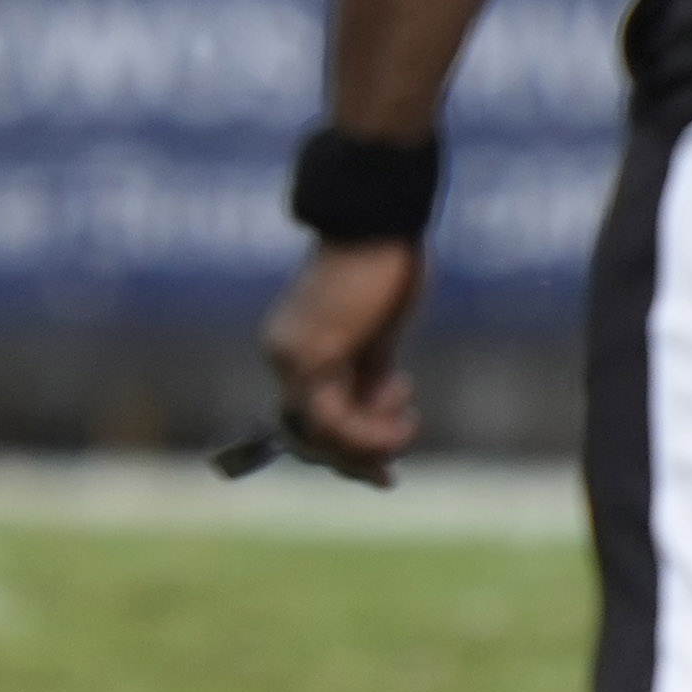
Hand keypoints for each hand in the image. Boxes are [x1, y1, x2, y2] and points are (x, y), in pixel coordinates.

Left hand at [258, 237, 423, 486]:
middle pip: (311, 435)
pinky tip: (404, 415)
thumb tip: (380, 411)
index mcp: (297, 349)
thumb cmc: (385, 265)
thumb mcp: (380, 332)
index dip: (348, 450)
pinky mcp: (311, 355)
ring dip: (371, 443)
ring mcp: (292, 356)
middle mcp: (283, 355)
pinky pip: (331, 420)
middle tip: (392, 468)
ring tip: (407, 422)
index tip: (387, 470)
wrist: (378, 221)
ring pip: (321, 435)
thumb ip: (371, 371)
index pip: (311, 419)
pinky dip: (369, 432)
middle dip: (357, 458)